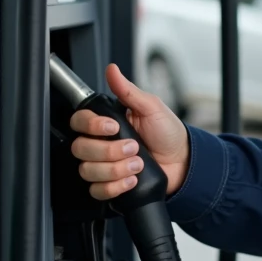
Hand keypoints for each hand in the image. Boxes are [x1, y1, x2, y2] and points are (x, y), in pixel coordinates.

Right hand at [69, 63, 189, 199]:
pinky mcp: (110, 185)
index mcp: (106, 122)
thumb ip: (128, 90)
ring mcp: (103, 165)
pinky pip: (96, 190)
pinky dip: (114, 187)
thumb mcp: (151, 107)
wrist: (182, 161)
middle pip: (80, 148)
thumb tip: (112, 70)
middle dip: (109, 151)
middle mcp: (100, 143)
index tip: (114, 127)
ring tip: (137, 165)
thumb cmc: (167, 132)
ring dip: (115, 169)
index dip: (91, 126)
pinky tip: (131, 180)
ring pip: (87, 170)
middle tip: (134, 147)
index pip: (79, 122)